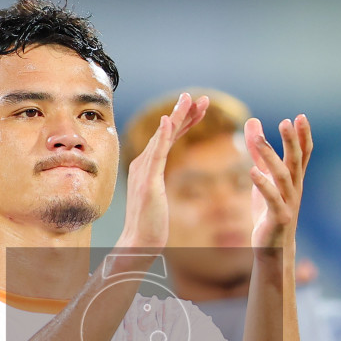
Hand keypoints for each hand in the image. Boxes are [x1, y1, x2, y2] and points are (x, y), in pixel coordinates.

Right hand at [117, 93, 209, 253]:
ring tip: (189, 100)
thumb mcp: (156, 197)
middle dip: (185, 113)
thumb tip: (159, 179)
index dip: (185, 121)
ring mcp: (144, 171)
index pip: (169, 137)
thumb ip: (157, 182)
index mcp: (147, 166)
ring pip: (163, 137)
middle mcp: (143, 163)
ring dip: (177, 116)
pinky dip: (162, 136)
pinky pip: (157, 155)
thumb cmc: (150, 224)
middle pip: (167, 131)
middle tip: (201, 98)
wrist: (139, 243)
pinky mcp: (148, 182)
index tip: (201, 108)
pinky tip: (168, 121)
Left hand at [246, 114, 311, 253]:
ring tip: (259, 141)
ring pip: (282, 177)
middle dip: (292, 141)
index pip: (303, 154)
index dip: (303, 136)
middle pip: (295, 161)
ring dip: (271, 157)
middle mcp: (295, 189)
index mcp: (293, 179)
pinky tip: (252, 171)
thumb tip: (252, 121)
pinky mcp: (278, 217)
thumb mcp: (262, 176)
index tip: (300, 117)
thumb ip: (257, 151)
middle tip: (286, 121)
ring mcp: (288, 203)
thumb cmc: (269, 210)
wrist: (274, 248)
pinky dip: (263, 184)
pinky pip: (271, 198)